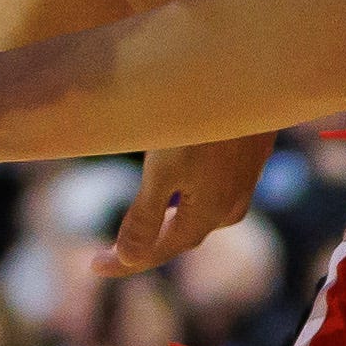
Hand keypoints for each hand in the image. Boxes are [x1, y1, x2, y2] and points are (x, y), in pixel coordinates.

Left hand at [97, 134, 266, 275]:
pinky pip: (213, 194)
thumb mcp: (163, 170)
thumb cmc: (200, 124)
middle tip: (111, 252)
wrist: (251, 78)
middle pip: (181, 236)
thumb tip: (129, 258)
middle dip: (147, 245)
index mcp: (206, 217)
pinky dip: (186, 200)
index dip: (125, 262)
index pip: (159, 251)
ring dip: (170, 223)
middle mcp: (230, 208)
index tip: (93, 266)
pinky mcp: (251, 161)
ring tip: (144, 224)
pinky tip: (180, 188)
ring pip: (199, 215)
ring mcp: (245, 186)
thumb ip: (145, 216)